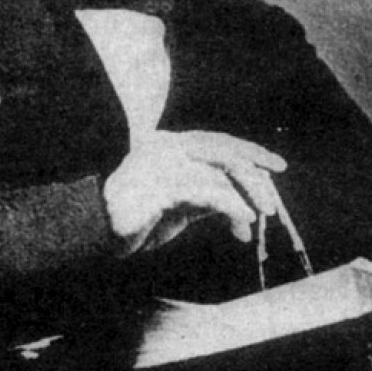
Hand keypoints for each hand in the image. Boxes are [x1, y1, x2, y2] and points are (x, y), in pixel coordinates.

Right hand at [103, 130, 286, 253]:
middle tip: (272, 203)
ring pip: (218, 170)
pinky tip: (242, 221)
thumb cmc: (136, 217)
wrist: (94, 228)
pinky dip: (229, 205)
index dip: (250, 151)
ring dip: (246, 194)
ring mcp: (163, 162)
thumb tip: (243, 205)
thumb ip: (206, 196)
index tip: (277, 166)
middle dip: (253, 174)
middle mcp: (168, 146)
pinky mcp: (160, 183)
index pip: (218, 142)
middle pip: (223, 151)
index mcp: (171, 144)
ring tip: (262, 215)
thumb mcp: (178, 205)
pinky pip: (206, 192)